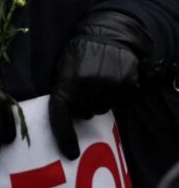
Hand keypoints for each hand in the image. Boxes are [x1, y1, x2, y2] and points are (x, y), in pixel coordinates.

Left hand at [49, 11, 151, 158]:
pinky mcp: (127, 85)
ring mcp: (108, 86)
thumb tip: (62, 114)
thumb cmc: (79, 51)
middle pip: (84, 113)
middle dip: (82, 105)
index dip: (64, 135)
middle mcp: (87, 86)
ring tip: (97, 79)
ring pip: (102, 108)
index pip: (60, 113)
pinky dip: (116, 95)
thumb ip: (61, 88)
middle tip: (83, 87)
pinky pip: (120, 102)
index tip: (70, 153)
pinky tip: (112, 79)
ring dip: (99, 99)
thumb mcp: (62, 66)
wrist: (108, 33)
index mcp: (66, 81)